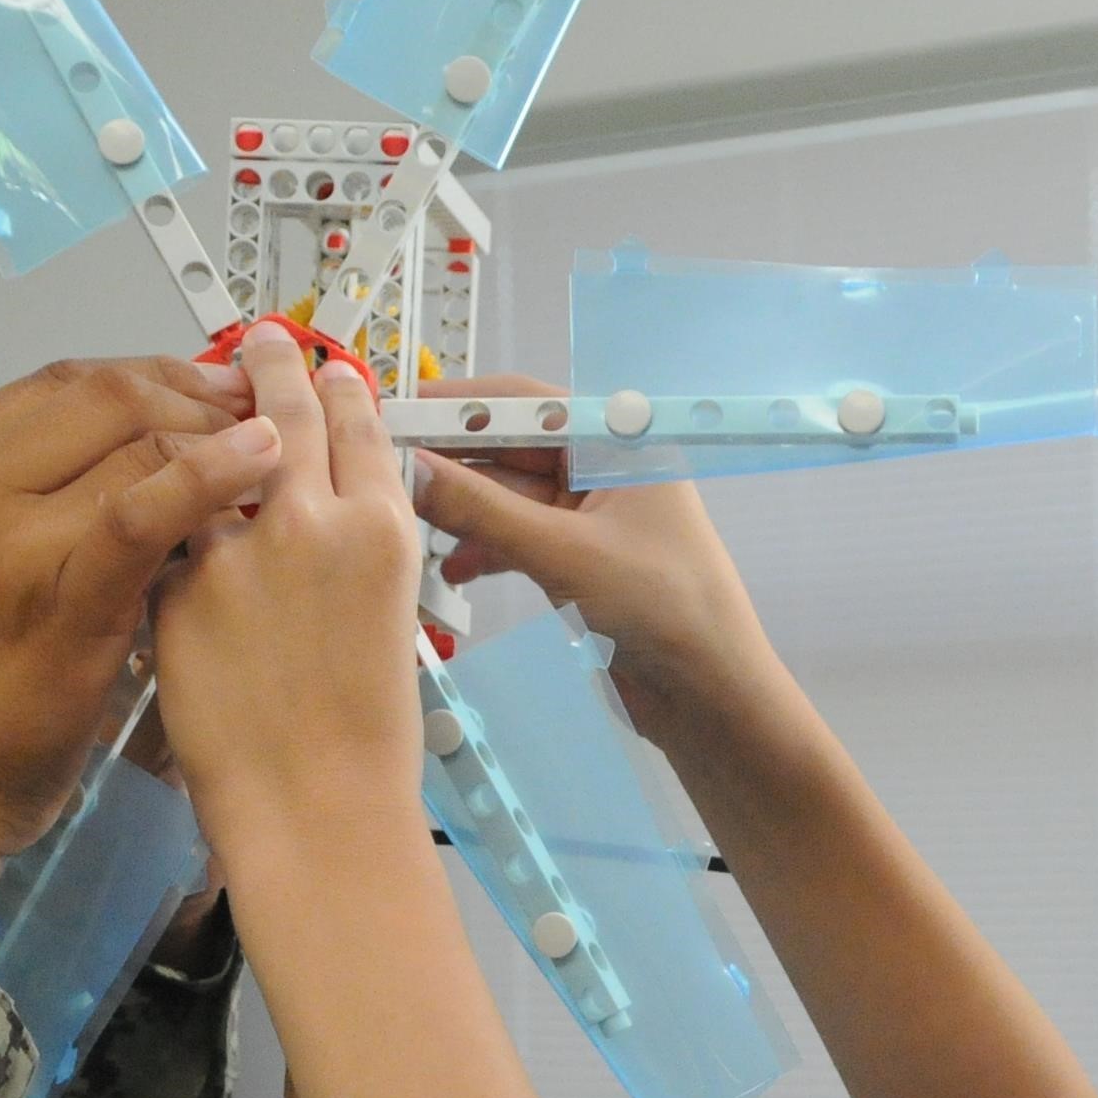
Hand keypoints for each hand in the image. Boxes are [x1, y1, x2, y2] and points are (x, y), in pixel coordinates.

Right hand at [0, 355, 272, 940]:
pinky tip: (262, 463)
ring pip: (134, 441)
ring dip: (216, 435)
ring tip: (275, 451)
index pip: (63, 383)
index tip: (215, 390)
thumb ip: (19, 509)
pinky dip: (210, 473)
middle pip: (105, 395)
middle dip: (195, 393)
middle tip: (258, 411)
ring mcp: (3, 534)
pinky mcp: (58, 594)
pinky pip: (145, 509)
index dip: (154, 375)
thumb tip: (117, 465)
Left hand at [156, 324, 427, 867]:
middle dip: (271, 367)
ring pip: (209, 451)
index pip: (360, 429)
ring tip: (194, 391)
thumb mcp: (381, 625)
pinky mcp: (175, 586)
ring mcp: (238, 550)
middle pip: (286, 413)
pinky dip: (152, 493)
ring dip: (198, 411)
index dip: (339, 390)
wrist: (310, 809)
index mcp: (384, 532)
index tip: (326, 368)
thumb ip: (347, 560)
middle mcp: (317, 522)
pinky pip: (159, 519)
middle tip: (261, 341)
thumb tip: (316, 517)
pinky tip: (140, 483)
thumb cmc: (366, 744)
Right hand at [409, 419, 787, 756]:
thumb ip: (484, 510)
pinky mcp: (578, 562)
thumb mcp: (565, 554)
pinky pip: (517, 538)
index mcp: (617, 442)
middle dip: (452, 461)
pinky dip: (483, 549)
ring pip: (507, 497)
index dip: (461, 404)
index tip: (400, 410)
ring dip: (462, 510)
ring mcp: (590, 518)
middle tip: (387, 471)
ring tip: (408, 523)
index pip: (526, 401)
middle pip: (510, 448)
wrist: (710, 695)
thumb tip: (412, 467)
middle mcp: (603, 469)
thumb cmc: (663, 609)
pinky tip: (450, 568)